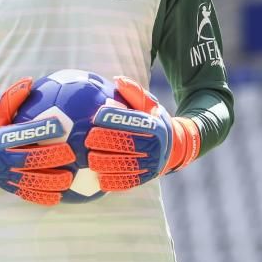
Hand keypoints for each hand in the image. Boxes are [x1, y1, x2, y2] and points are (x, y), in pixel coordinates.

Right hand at [0, 78, 75, 205]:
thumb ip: (11, 97)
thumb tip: (30, 81)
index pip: (22, 133)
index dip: (41, 129)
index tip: (61, 124)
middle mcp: (0, 159)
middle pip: (29, 159)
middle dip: (51, 157)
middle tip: (72, 153)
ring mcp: (4, 176)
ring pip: (30, 181)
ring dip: (51, 181)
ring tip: (70, 178)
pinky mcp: (8, 188)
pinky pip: (27, 194)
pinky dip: (42, 197)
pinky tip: (60, 196)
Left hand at [85, 76, 200, 191]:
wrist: (173, 148)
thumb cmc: (153, 121)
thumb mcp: (150, 104)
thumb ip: (134, 92)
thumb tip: (117, 78)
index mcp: (156, 127)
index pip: (133, 122)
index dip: (114, 119)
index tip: (97, 116)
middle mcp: (155, 146)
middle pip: (127, 144)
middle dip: (105, 142)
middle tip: (88, 139)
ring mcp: (151, 165)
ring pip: (125, 166)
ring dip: (105, 163)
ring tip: (89, 158)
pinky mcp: (144, 179)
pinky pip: (126, 182)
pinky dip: (111, 181)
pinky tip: (97, 177)